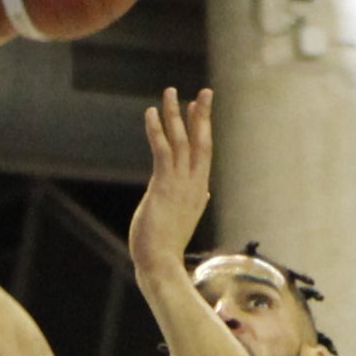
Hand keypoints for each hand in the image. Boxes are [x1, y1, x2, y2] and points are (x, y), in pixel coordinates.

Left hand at [126, 88, 213, 291]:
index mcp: (199, 191)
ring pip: (183, 142)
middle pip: (202, 142)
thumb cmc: (166, 246)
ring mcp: (180, 185)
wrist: (159, 264)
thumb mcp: (183, 218)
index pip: (204, 153)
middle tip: (204, 91)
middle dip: (202, 115)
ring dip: (176, 115)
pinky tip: (151, 113)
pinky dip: (158, 131)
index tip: (199, 106)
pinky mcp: (164, 187)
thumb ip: (195, 201)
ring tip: (170, 92)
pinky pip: (163, 151)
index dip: (203, 127)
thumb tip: (205, 191)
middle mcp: (194, 185)